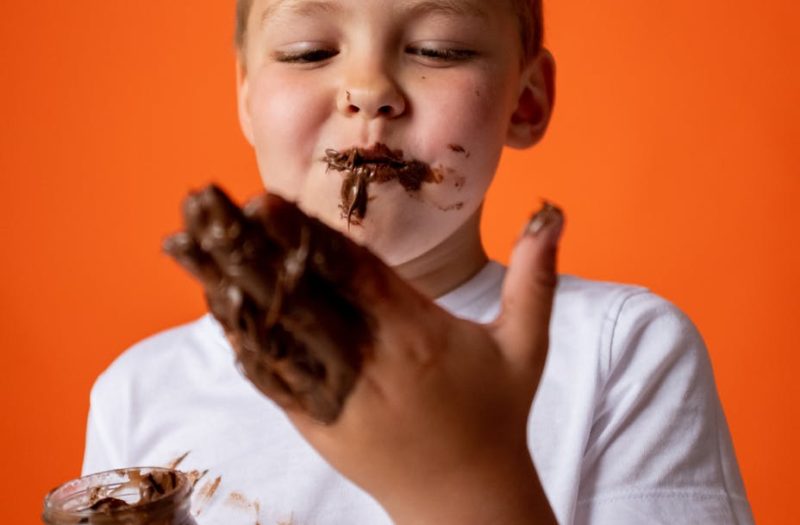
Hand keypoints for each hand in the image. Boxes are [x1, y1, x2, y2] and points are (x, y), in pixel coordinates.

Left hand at [164, 185, 562, 524]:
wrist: (466, 497)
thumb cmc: (495, 414)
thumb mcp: (526, 345)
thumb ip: (534, 275)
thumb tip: (553, 211)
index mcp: (414, 335)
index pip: (350, 273)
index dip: (302, 235)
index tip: (262, 199)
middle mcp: (368, 361)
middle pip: (296, 294)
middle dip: (243, 244)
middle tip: (200, 200)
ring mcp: (336, 395)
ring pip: (271, 330)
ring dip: (224, 283)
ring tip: (182, 243)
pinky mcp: (317, 422)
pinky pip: (270, 376)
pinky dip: (237, 337)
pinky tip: (210, 303)